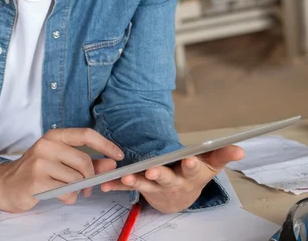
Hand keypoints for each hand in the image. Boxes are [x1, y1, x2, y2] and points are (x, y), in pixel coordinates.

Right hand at [0, 127, 122, 211]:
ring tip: (71, 192)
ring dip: (79, 190)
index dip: (105, 144)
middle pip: (83, 161)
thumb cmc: (36, 171)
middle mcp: (47, 144)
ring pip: (76, 178)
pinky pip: (66, 191)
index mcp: (54, 136)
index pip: (85, 134)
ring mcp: (40, 162)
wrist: (6, 185)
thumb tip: (111, 163)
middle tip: (89, 188)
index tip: (118, 156)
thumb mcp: (60, 161)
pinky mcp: (37, 180)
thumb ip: (86, 161)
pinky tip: (62, 196)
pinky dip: (70, 198)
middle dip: (91, 177)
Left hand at [101, 144, 244, 212]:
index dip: (191, 165)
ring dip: (134, 181)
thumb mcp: (210, 165)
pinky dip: (116, 185)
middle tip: (153, 171)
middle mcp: (173, 183)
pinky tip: (105, 184)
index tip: (189, 159)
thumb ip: (222, 154)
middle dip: (160, 175)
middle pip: (166, 179)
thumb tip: (240, 148)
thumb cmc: (195, 175)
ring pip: (144, 185)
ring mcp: (155, 187)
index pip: (193, 169)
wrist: (180, 198)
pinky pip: (127, 187)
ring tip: (126, 178)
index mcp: (190, 175)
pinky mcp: (141, 188)